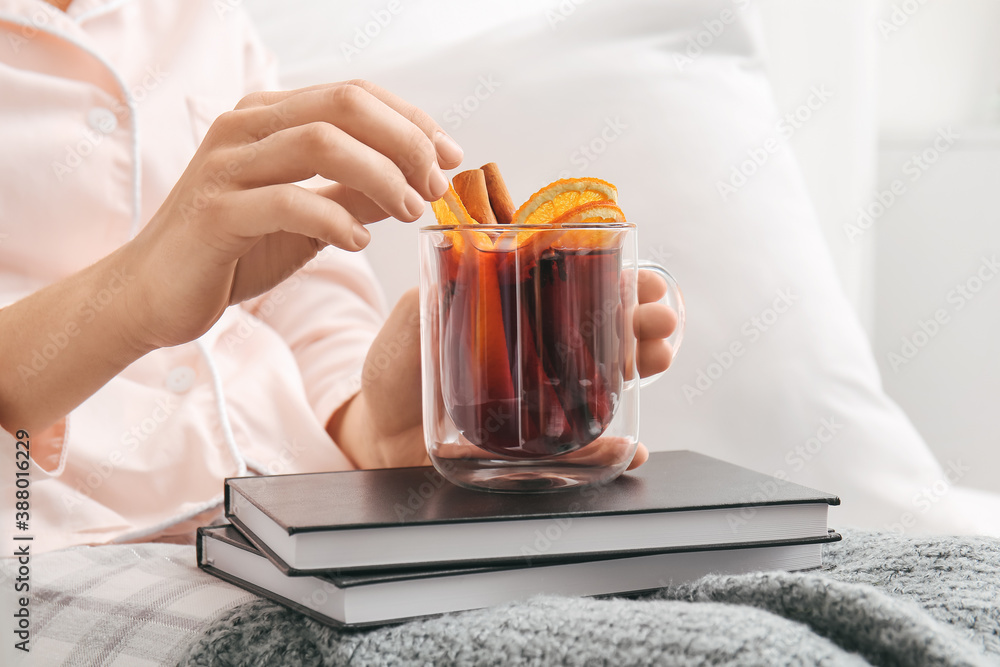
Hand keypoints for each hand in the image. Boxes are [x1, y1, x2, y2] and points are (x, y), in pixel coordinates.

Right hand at [0, 80, 463, 433]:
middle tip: (434, 185)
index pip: (353, 95)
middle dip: (405, 141)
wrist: (151, 293)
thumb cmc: (232, 251)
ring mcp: (224, 166)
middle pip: (343, 105)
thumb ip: (356, 194)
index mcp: (267, 118)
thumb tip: (417, 182)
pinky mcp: (214, 212)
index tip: (450, 158)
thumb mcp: (308, 218)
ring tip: (408, 211)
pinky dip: (336, 220)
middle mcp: (243, 127)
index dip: (411, 121)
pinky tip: (359, 243)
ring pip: (320, 143)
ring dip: (380, 177)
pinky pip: (288, 202)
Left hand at [330, 271, 678, 469]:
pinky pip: (583, 448)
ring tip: (659, 356)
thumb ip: (436, 291)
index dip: (618, 281)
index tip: (644, 280)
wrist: (376, 431)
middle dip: (643, 321)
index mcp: (518, 312)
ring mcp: (542, 397)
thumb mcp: (414, 317)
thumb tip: (460, 256)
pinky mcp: (535, 442)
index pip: (580, 288)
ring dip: (643, 366)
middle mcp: (539, 352)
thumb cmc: (396, 367)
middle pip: (607, 331)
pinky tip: (630, 447)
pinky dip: (612, 450)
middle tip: (660, 319)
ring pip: (609, 380)